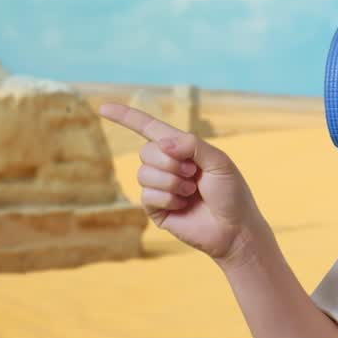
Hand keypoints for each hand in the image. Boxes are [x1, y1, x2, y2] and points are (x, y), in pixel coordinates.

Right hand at [99, 103, 262, 262]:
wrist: (234, 229)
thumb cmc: (232, 193)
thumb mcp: (219, 161)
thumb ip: (192, 145)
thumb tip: (161, 143)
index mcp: (182, 148)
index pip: (149, 129)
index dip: (127, 117)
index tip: (103, 108)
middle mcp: (167, 166)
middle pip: (146, 151)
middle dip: (170, 162)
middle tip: (193, 173)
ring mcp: (160, 187)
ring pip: (144, 173)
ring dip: (171, 182)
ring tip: (191, 191)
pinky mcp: (155, 209)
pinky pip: (147, 195)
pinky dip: (169, 198)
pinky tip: (184, 205)